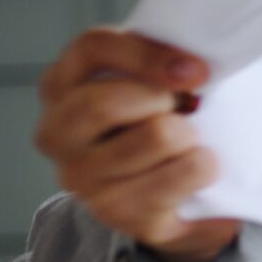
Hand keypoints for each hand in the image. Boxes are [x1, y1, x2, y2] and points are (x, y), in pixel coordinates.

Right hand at [34, 28, 239, 261]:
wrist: (174, 194)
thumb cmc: (157, 119)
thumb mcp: (148, 80)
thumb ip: (155, 64)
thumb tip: (195, 67)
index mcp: (59, 85)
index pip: (91, 48)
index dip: (146, 54)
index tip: (196, 70)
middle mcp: (56, 133)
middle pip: (105, 102)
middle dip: (163, 99)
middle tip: (188, 106)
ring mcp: (80, 178)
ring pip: (156, 136)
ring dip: (190, 133)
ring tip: (189, 140)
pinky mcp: (118, 213)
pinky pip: (181, 174)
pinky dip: (205, 165)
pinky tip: (197, 169)